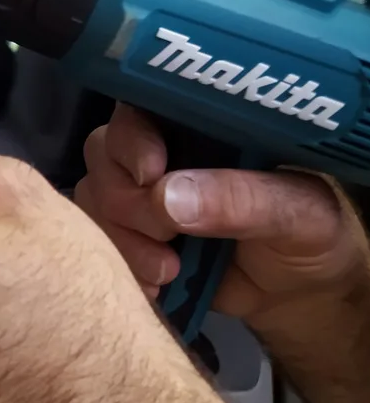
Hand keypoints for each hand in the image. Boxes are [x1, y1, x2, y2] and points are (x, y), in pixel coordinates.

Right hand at [74, 103, 367, 323]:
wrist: (300, 296)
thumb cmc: (309, 236)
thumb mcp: (296, 213)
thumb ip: (240, 199)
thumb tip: (165, 196)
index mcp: (200, 126)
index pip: (143, 106)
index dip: (133, 137)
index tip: (151, 174)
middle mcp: (160, 151)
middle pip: (105, 153)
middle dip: (129, 202)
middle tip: (169, 236)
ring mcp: (137, 194)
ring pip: (94, 198)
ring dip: (125, 240)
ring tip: (168, 270)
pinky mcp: (127, 236)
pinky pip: (96, 240)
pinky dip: (121, 265)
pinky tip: (154, 286)